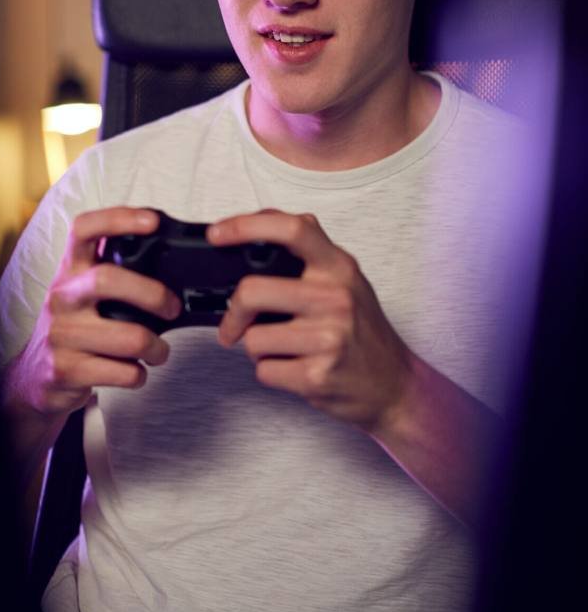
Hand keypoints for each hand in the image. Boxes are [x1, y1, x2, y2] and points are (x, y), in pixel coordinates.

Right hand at [7, 207, 180, 419]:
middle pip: (107, 279)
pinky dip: (140, 374)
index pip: (84, 229)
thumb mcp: (85, 295)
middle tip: (172, 308)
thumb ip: (117, 275)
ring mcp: (61, 334)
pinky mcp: (66, 370)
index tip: (153, 221)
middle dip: (152, 294)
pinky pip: (123, 372)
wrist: (35, 378)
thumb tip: (173, 268)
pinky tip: (135, 371)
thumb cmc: (74, 329)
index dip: (118, 218)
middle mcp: (62, 297)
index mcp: (70, 271)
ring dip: (156, 348)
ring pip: (128, 337)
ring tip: (158, 351)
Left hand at [207, 209, 412, 433]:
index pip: (291, 228)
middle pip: (252, 291)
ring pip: (253, 338)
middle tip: (233, 324)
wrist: (394, 386)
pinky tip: (296, 368)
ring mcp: (328, 338)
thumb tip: (253, 234)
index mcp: (339, 267)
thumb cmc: (362, 331)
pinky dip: (271, 372)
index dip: (245, 225)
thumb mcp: (346, 280)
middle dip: (234, 313)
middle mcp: (336, 297)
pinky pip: (264, 370)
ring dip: (258, 348)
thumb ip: (310, 255)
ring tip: (285, 349)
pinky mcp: (317, 376)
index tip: (217, 233)